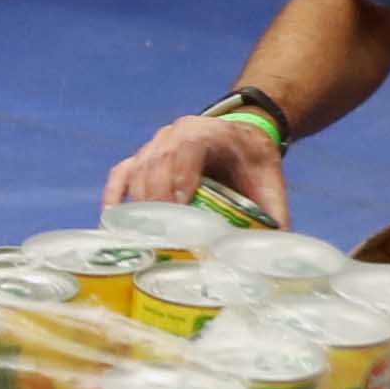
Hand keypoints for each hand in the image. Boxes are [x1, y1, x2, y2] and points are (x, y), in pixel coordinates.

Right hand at [105, 108, 287, 222]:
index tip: (178, 207)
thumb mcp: (270, 181)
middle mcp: (174, 134)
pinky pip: (121, 175)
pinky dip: (115, 196)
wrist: (239, 137)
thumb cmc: (252, 161)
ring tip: (142, 238)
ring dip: (138, 205)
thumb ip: (274, 214)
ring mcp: (154, 145)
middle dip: (156, 201)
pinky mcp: (141, 158)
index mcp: (207, 133)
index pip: (186, 149)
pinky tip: (112, 223)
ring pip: (137, 171)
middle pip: (156, 164)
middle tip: (159, 236)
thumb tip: (276, 255)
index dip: (179, 177)